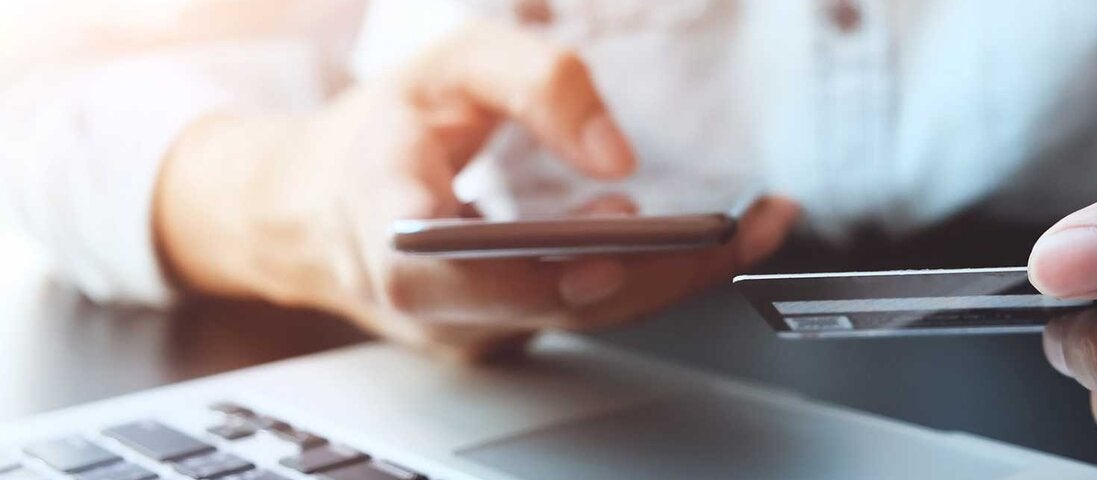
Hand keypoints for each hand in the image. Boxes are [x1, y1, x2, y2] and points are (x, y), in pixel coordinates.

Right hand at [154, 20, 798, 361]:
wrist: (311, 211)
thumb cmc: (378, 134)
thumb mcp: (446, 65)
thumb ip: (535, 81)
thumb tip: (617, 155)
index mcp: (392, 234)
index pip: (470, 272)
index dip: (549, 268)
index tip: (624, 241)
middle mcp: (438, 304)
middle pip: (561, 303)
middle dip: (664, 269)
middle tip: (746, 228)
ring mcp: (476, 329)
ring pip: (588, 315)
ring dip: (676, 274)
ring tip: (755, 228)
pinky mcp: (508, 331)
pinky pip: (588, 310)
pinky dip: (651, 276)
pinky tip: (708, 242)